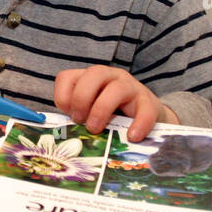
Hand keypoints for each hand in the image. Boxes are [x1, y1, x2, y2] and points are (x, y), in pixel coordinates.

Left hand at [53, 65, 178, 139]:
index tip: (68, 114)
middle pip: (94, 74)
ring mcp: (130, 86)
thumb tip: (67, 133)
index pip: (68, 77)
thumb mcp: (90, 113)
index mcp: (90, 78)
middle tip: (79, 121)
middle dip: (81, 98)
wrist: (146, 118)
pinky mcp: (148, 101)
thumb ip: (79, 117)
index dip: (63, 96)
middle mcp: (109, 76)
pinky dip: (139, 124)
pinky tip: (132, 137)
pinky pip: (145, 110)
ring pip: (117, 88)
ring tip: (96, 129)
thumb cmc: (112, 115)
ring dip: (102, 110)